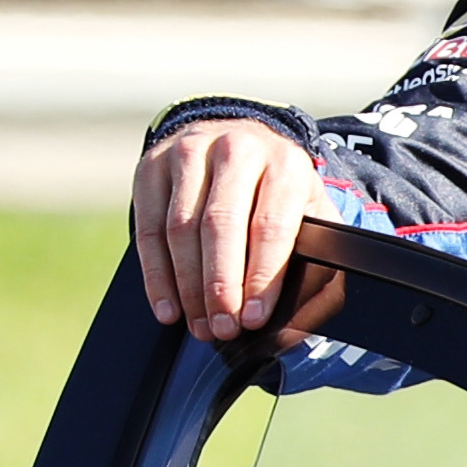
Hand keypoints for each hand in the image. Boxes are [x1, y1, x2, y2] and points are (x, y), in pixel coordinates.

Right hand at [131, 118, 342, 346]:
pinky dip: (156, 274)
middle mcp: (235, 151)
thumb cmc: (280, 191)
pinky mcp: (151, 166)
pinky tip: (168, 307)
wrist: (239, 138)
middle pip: (220, 226)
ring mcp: (188, 153)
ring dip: (187, 286)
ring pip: (180, 228)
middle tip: (222, 328)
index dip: (261, 277)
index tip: (254, 318)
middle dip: (220, 286)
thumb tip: (303, 322)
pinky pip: (148, 228)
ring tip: (199, 326)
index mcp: (285, 165)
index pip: (271, 226)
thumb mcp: (313, 214)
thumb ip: (319, 262)